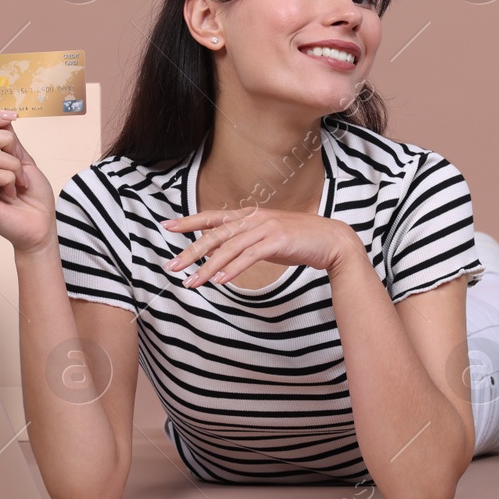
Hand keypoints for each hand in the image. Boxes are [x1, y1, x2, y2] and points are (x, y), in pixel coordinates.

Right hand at [0, 109, 57, 253]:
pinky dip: (11, 178)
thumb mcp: (23, 161)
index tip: (13, 116)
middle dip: (5, 141)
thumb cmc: (34, 198)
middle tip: (20, 164)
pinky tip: (14, 192)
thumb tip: (2, 117)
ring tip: (20, 183)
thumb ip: (10, 142)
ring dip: (14, 166)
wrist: (41, 228)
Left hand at [161, 205, 362, 287]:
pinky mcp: (278, 240)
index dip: (189, 221)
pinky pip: (249, 257)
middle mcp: (255, 218)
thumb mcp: (267, 237)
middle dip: (191, 251)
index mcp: (250, 215)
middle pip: (215, 235)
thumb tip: (223, 252)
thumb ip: (246, 241)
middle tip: (172, 266)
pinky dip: (233, 269)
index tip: (167, 227)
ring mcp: (266, 227)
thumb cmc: (299, 240)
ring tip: (192, 283)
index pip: (213, 217)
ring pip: (229, 248)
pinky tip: (220, 281)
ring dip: (208, 267)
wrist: (332, 241)